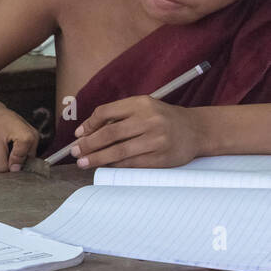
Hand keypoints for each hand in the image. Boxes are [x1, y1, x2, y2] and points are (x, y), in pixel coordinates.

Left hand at [70, 97, 201, 168]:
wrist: (196, 130)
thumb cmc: (162, 118)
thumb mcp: (142, 107)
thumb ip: (117, 116)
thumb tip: (85, 132)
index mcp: (141, 103)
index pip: (106, 112)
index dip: (89, 124)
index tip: (78, 135)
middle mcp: (149, 120)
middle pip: (110, 133)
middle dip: (88, 144)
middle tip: (75, 152)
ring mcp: (157, 140)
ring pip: (119, 151)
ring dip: (97, 158)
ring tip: (83, 162)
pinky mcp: (162, 158)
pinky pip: (131, 163)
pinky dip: (115, 165)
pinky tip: (105, 166)